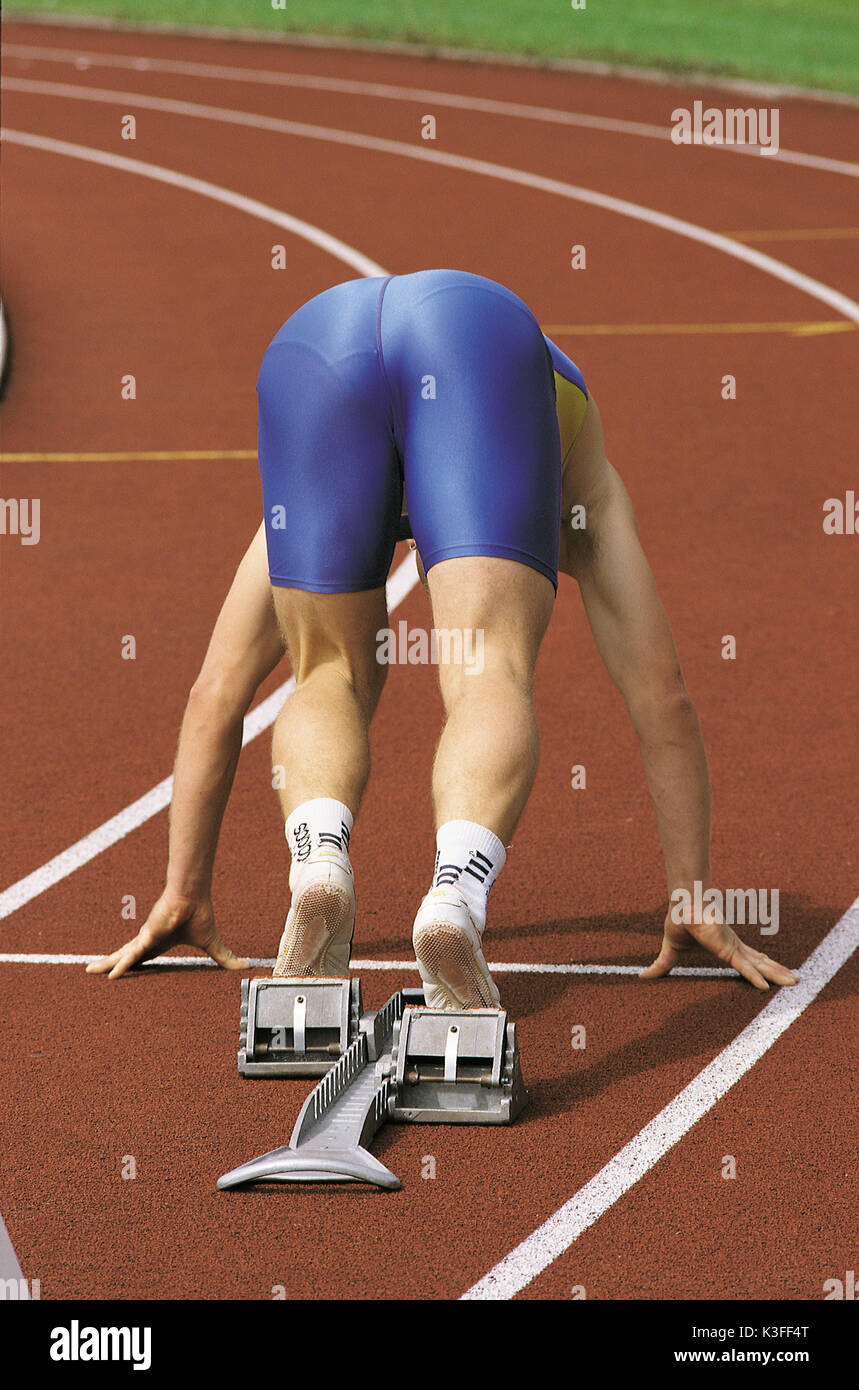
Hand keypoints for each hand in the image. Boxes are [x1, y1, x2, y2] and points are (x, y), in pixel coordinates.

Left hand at [86, 890, 249, 978]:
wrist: (194, 894)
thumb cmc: (199, 913)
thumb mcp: (211, 943)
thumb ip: (224, 957)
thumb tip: (245, 966)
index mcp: (160, 943)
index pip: (142, 957)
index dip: (131, 965)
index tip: (120, 973)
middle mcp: (148, 941)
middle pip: (126, 956)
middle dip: (110, 963)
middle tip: (93, 970)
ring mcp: (145, 938)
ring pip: (122, 956)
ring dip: (106, 964)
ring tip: (89, 971)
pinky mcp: (147, 936)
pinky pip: (132, 955)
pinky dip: (121, 965)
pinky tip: (109, 975)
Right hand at [639, 898, 798, 990]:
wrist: (682, 904)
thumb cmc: (679, 920)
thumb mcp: (671, 950)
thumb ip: (662, 965)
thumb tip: (642, 976)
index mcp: (724, 946)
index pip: (746, 959)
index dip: (759, 967)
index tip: (771, 975)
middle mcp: (734, 946)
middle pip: (760, 962)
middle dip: (777, 971)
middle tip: (795, 979)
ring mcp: (733, 947)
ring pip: (759, 965)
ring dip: (778, 973)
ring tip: (797, 981)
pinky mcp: (727, 948)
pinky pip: (743, 966)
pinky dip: (754, 977)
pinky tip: (766, 988)